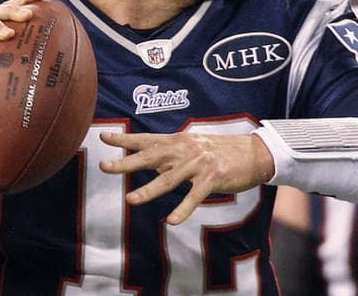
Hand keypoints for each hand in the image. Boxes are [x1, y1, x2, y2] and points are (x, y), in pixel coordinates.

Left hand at [99, 131, 274, 223]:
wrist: (254, 153)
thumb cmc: (220, 151)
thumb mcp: (193, 146)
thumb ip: (172, 154)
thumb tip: (150, 163)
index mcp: (178, 141)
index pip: (146, 139)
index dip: (125, 139)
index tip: (103, 137)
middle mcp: (185, 150)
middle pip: (150, 157)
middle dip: (126, 163)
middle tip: (105, 166)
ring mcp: (198, 164)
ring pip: (169, 180)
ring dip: (148, 190)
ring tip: (130, 200)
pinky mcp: (213, 179)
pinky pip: (194, 197)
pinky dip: (182, 209)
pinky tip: (171, 220)